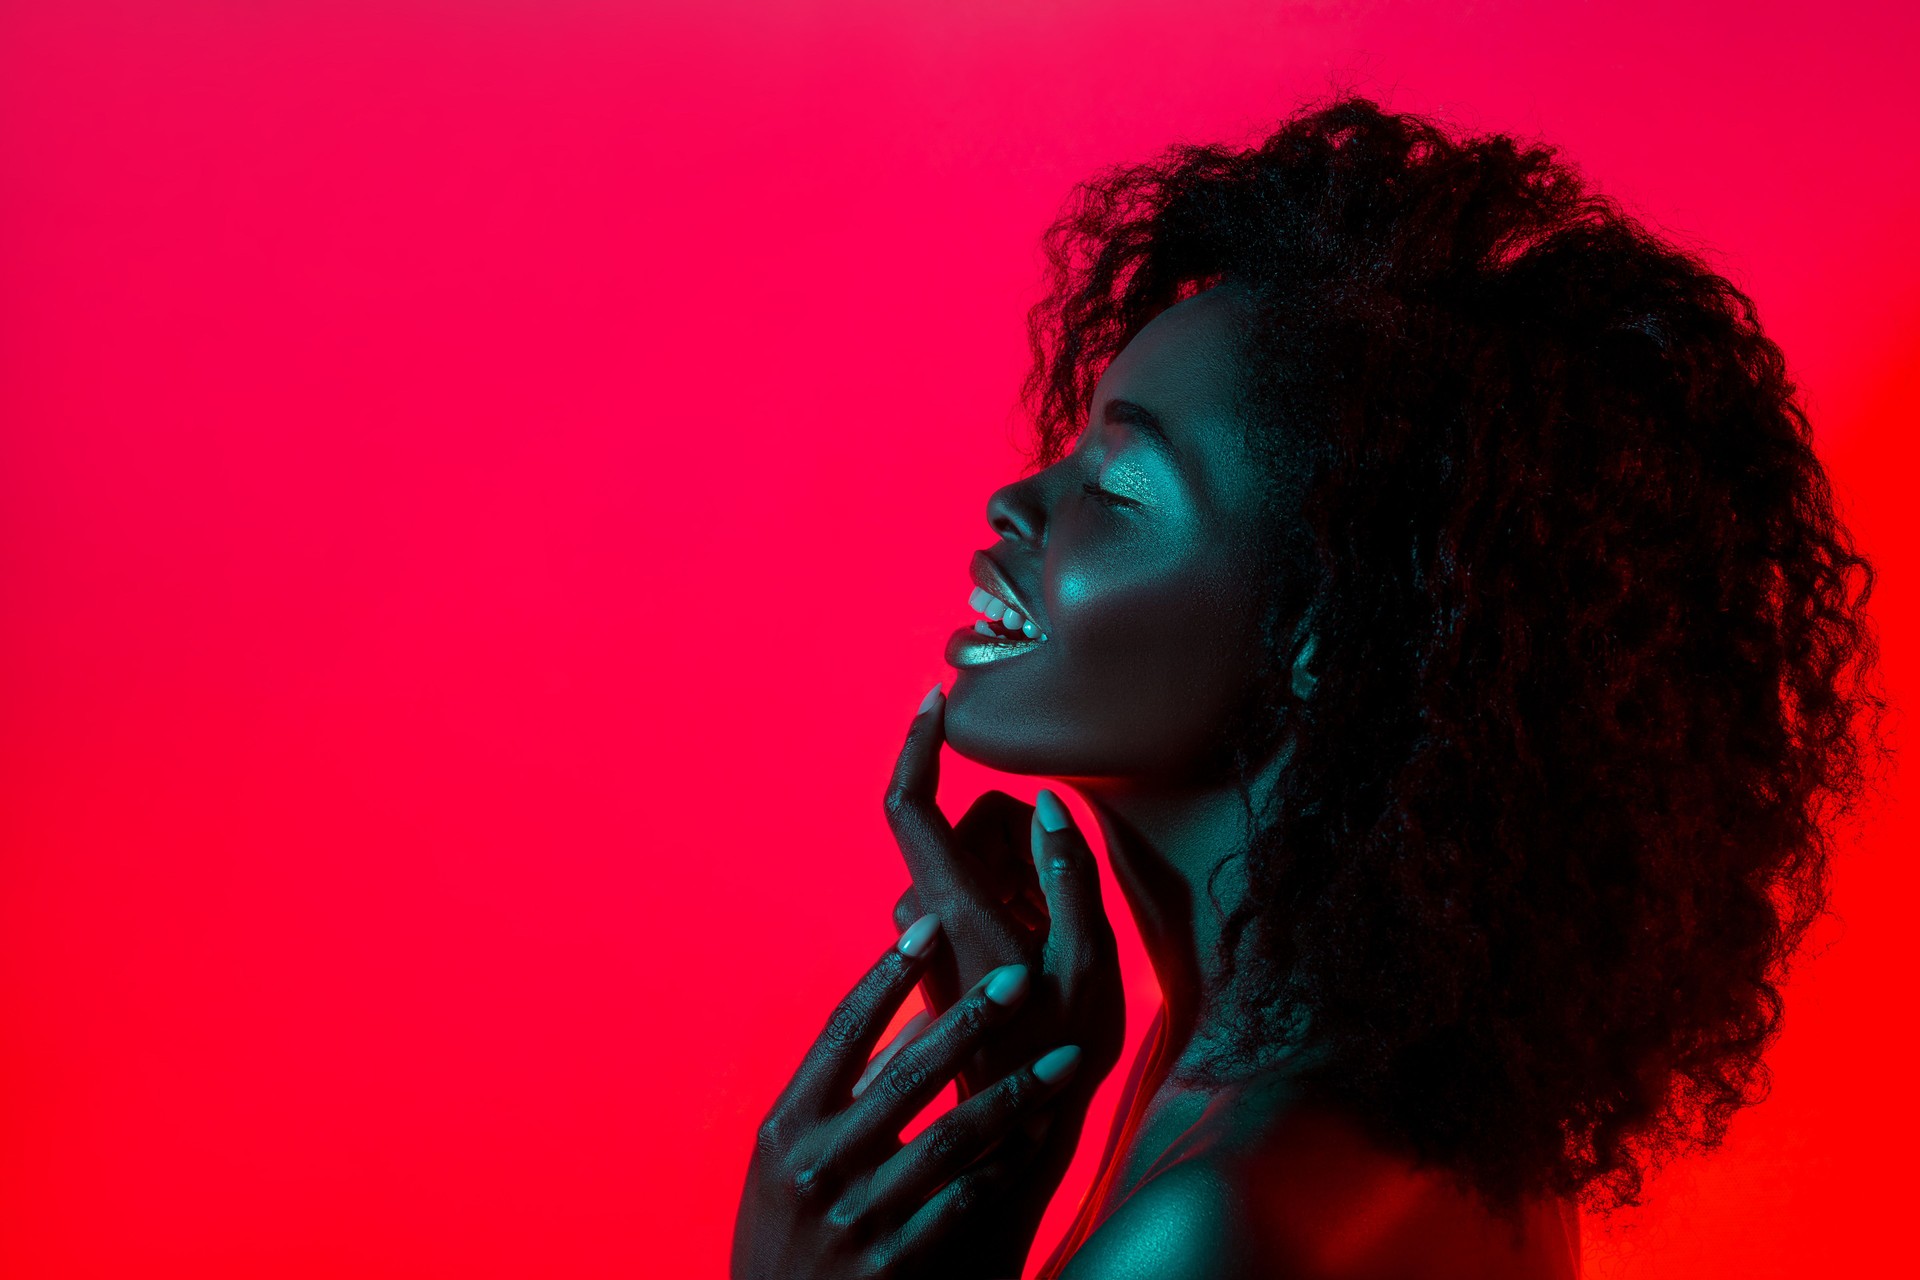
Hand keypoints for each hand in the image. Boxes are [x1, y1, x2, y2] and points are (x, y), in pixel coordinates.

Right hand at [731, 918, 1084, 1279]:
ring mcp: (856, 1219)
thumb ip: (835, 1095)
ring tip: (1067, 1058)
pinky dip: (1009, 1164)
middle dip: (969, 1019)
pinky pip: (967, 1202)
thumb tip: (909, 1012)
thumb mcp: (784, 1159)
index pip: (841, 1032)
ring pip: (951, 1139)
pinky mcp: (896, 1267)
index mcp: (784, 1128)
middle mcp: (816, 1167)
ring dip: (1016, 1094)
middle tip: (1022, 974)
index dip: (887, 974)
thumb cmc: (788, 1231)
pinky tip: (1045, 1135)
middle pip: (905, 1075)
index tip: (931, 921)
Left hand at [880, 688, 1126, 1270]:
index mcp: (953, 908)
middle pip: (967, 831)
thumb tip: (1050, 804)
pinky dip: (1011, 906)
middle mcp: (925, 916)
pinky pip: (978, 897)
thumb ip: (1069, 876)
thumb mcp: (1087, 965)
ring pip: (977, 865)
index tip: (936, 697)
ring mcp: (927, 939)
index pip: (911, 805)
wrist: (1004, 1139)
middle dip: (1020, 843)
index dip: (918, 744)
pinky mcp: (937, 957)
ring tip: (1052, 948)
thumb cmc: (1053, 1054)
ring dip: (1020, 880)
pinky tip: (1037, 961)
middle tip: (1061, 907)